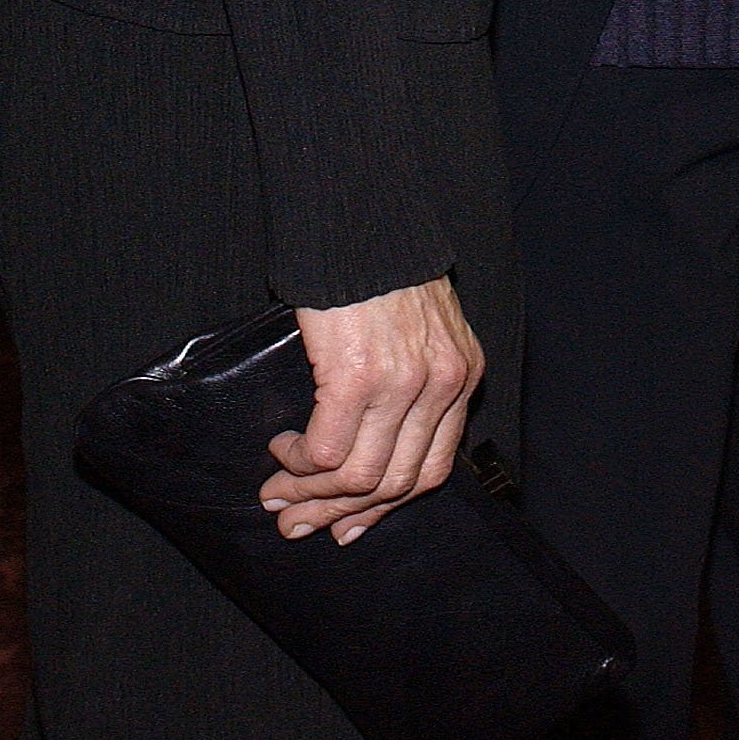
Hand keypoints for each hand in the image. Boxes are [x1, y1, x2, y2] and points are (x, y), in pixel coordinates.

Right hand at [260, 278, 482, 544]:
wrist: (361, 215)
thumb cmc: (380, 264)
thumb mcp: (420, 325)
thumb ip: (412, 380)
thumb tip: (369, 442)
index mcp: (461, 375)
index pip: (433, 470)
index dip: (386, 506)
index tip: (349, 524)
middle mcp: (442, 385)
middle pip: (395, 483)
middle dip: (340, 513)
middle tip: (296, 524)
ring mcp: (403, 384)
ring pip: (359, 478)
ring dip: (311, 496)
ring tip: (277, 496)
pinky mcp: (359, 376)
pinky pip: (327, 450)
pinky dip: (299, 462)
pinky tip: (281, 450)